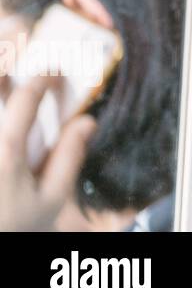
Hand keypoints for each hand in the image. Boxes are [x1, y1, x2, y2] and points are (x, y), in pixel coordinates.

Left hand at [0, 73, 96, 231]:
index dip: (44, 78)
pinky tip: (3, 108)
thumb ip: (69, 158)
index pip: (27, 98)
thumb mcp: (51, 200)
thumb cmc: (13, 227)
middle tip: (14, 60)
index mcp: (8, 151)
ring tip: (5, 74)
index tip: (54, 74)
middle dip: (3, 67)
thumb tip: (87, 121)